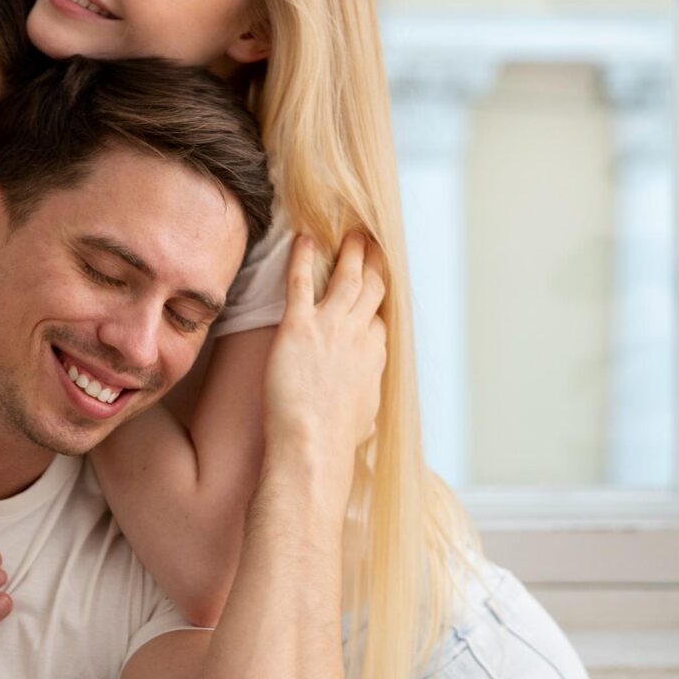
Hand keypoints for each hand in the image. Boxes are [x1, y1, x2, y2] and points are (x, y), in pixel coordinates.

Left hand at [260, 233, 387, 482]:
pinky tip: (303, 240)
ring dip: (350, 251)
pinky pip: (302, 283)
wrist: (313, 446)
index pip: (379, 317)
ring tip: (351, 232)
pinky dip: (302, 259)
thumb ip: (363, 401)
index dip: (376, 299)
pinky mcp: (299, 327)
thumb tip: (364, 413)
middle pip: (372, 288)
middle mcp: (359, 336)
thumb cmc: (335, 442)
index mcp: (375, 357)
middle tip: (372, 241)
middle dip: (374, 262)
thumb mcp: (363, 418)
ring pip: (346, 278)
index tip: (375, 284)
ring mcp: (331, 328)